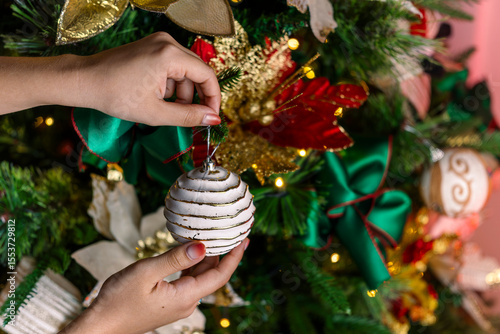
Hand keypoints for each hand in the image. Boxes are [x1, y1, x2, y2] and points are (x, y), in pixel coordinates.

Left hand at [0, 32, 220, 126]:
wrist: (85, 81)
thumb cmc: (115, 96)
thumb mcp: (156, 113)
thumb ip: (188, 116)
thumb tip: (213, 119)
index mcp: (170, 55)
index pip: (207, 75)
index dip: (213, 98)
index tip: (211, 117)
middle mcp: (167, 42)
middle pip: (196, 72)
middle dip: (194, 97)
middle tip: (189, 117)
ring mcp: (158, 42)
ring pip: (184, 71)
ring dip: (180, 93)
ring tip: (163, 108)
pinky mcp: (151, 46)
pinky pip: (172, 67)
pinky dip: (169, 84)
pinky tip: (155, 97)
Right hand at [60, 239, 247, 333]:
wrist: (100, 326)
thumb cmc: (118, 300)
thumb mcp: (146, 273)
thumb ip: (175, 259)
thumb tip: (203, 246)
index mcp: (186, 296)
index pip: (220, 275)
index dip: (234, 257)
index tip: (245, 240)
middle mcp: (187, 302)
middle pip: (211, 275)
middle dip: (222, 254)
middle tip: (229, 232)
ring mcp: (178, 304)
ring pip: (199, 277)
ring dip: (206, 258)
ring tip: (211, 237)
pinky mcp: (168, 303)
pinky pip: (187, 281)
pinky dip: (191, 264)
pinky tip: (188, 251)